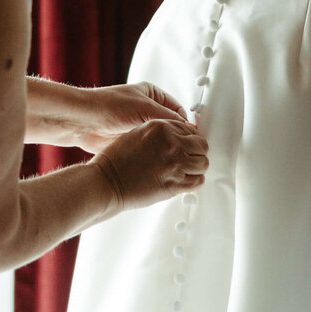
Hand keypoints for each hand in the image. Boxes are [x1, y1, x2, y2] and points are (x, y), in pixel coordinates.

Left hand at [63, 81, 191, 153]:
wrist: (82, 122)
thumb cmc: (109, 106)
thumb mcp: (145, 108)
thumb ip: (169, 119)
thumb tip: (188, 129)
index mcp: (152, 94)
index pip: (177, 110)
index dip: (186, 124)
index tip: (193, 138)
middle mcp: (145, 109)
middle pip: (169, 126)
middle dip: (176, 138)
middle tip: (186, 151)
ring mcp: (138, 126)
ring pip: (159, 140)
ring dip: (165, 148)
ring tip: (175, 158)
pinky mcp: (130, 141)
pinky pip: (148, 150)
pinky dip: (154, 155)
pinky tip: (160, 162)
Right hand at [94, 119, 209, 210]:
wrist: (106, 181)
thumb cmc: (116, 160)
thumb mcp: (138, 133)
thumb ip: (160, 133)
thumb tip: (176, 138)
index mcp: (161, 127)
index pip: (191, 130)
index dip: (189, 140)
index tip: (187, 147)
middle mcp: (171, 143)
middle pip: (202, 145)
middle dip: (196, 152)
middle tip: (189, 159)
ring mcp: (174, 164)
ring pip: (203, 163)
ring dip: (196, 168)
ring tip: (187, 171)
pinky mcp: (174, 184)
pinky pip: (198, 181)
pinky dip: (194, 181)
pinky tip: (185, 181)